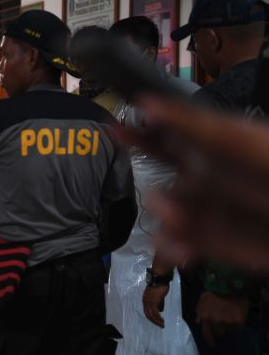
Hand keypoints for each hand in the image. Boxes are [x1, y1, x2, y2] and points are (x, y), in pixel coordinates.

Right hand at [127, 96, 268, 270]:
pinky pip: (181, 246)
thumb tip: (145, 102)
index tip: (115, 130)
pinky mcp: (213, 243)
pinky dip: (175, 249)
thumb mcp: (239, 141)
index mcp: (211, 148)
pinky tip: (180, 251)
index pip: (165, 137)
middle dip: (155, 194)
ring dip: (167, 223)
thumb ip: (193, 125)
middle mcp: (204, 179)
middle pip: (161, 182)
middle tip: (161, 201)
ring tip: (179, 225)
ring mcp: (207, 212)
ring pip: (168, 218)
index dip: (138, 133)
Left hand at [142, 285, 168, 327]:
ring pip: (151, 315)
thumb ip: (159, 302)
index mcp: (145, 299)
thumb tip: (160, 310)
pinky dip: (158, 318)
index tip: (157, 321)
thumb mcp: (158, 295)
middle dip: (154, 321)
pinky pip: (155, 313)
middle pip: (147, 314)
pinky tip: (162, 320)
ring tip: (162, 325)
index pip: (147, 311)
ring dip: (156, 321)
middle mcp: (145, 301)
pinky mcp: (153, 301)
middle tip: (160, 325)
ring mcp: (149, 302)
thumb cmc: (160, 284)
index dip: (152, 317)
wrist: (159, 277)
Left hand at [196, 291, 249, 345]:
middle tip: (224, 324)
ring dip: (230, 326)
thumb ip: (199, 311)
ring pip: (230, 330)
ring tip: (231, 316)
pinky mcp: (238, 321)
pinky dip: (239, 323)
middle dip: (221, 330)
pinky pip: (239, 327)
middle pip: (219, 333)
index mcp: (205, 318)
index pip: (206, 334)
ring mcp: (228, 322)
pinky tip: (238, 315)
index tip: (212, 344)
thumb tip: (197, 321)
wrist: (229, 286)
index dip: (209, 340)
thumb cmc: (214, 292)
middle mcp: (216, 322)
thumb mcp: (202, 300)